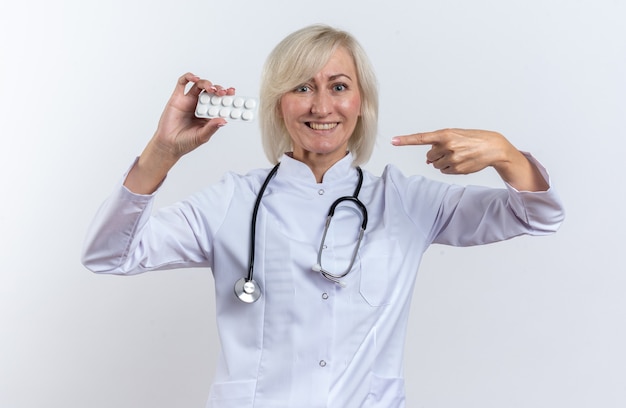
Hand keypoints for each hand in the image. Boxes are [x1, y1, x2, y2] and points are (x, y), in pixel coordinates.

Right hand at [124, 73, 235, 193]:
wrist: (169, 145)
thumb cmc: (186, 142)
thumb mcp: (202, 136)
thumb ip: (212, 128)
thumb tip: (224, 120)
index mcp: (208, 114)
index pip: (219, 102)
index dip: (227, 96)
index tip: (232, 92)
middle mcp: (200, 105)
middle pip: (211, 92)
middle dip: (219, 89)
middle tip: (223, 92)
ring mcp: (189, 101)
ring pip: (199, 85)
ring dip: (207, 83)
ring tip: (211, 89)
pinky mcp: (177, 98)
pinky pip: (182, 83)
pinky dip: (188, 77)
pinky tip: (194, 78)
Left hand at [391, 128, 548, 190]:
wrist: (493, 147)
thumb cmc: (473, 138)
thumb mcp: (456, 135)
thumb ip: (439, 143)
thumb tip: (428, 160)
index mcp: (446, 134)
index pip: (421, 138)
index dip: (406, 140)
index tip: (393, 141)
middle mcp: (447, 146)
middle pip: (429, 156)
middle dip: (436, 155)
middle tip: (451, 150)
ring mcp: (452, 159)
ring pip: (436, 165)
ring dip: (443, 162)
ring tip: (458, 155)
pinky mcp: (457, 169)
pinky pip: (444, 171)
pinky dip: (449, 168)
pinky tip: (461, 162)